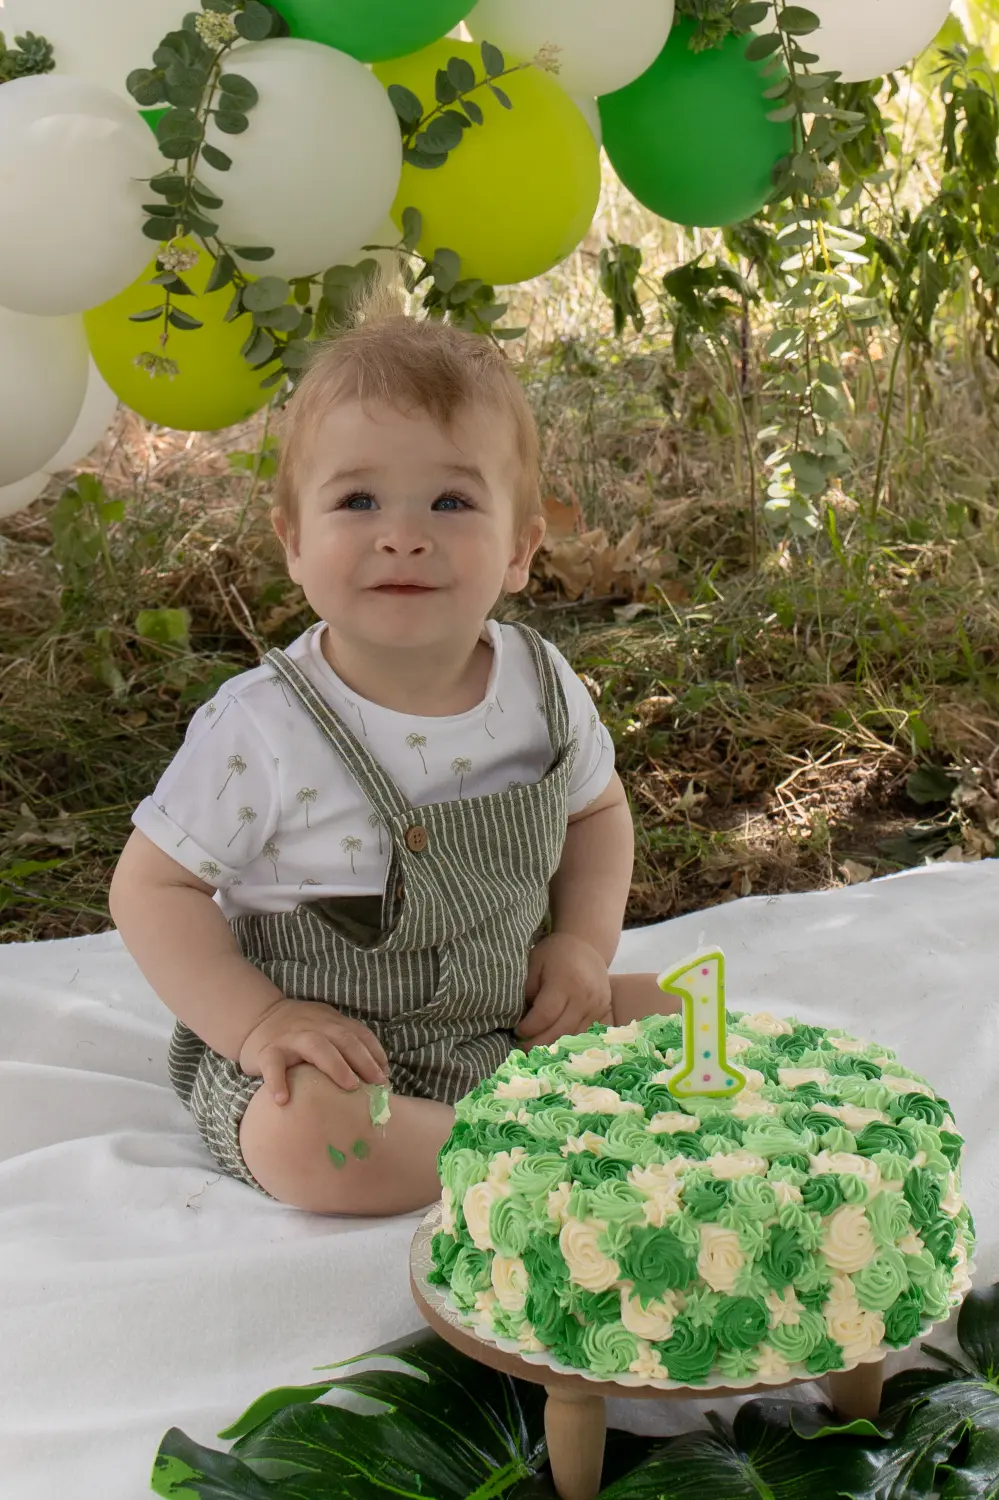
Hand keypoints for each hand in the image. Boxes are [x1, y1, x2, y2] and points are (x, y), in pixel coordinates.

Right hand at [238, 998, 388, 1104]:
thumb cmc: (299, 1032)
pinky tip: (283, 1100)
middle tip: (377, 1084)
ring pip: (316, 1046)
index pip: (358, 1033)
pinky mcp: (267, 1051)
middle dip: (364, 1060)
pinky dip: (277, 1082)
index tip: (386, 1075)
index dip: (375, 1053)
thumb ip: (344, 1043)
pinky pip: (273, 1065)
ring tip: (350, 1087)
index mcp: (330, 1021)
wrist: (257, 1017)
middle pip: (343, 1038)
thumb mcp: (324, 1027)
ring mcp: (291, 1037)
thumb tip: (376, 1075)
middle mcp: (314, 1026)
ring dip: (336, 1066)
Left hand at [516, 933, 612, 1048]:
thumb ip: (528, 989)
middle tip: (523, 1048)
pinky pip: (585, 1032)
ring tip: (537, 1047)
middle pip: (560, 1031)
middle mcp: (584, 997)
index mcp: (565, 982)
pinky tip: (556, 1041)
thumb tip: (523, 1017)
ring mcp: (597, 1005)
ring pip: (573, 1036)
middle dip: (538, 1043)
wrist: (588, 945)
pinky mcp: (604, 1010)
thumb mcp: (534, 962)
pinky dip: (569, 1040)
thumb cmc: (555, 953)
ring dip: (554, 1045)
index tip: (517, 1032)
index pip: (545, 1016)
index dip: (529, 1028)